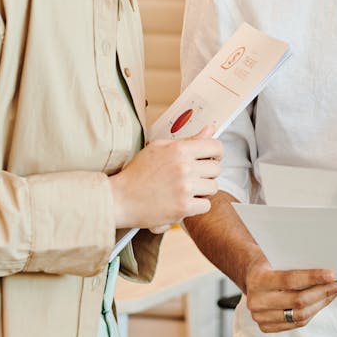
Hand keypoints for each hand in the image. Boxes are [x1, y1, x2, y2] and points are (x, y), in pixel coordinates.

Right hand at [108, 127, 222, 228]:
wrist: (119, 199)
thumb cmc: (136, 173)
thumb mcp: (159, 148)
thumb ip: (188, 140)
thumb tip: (210, 129)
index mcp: (179, 150)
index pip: (216, 146)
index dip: (216, 153)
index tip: (210, 159)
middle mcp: (184, 167)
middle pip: (216, 169)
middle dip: (207, 173)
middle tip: (193, 177)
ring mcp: (185, 188)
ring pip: (213, 188)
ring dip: (202, 191)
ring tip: (186, 190)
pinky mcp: (183, 207)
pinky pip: (206, 206)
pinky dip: (196, 206)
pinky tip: (182, 202)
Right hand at [243, 257, 336, 333]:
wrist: (251, 276)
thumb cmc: (270, 262)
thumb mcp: (278, 257)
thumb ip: (297, 262)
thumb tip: (328, 270)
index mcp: (258, 280)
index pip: (290, 280)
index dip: (313, 277)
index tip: (332, 275)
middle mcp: (256, 301)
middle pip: (298, 301)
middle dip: (324, 291)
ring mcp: (260, 317)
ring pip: (300, 315)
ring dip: (322, 303)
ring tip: (336, 292)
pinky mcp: (266, 327)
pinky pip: (297, 322)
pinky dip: (313, 312)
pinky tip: (323, 301)